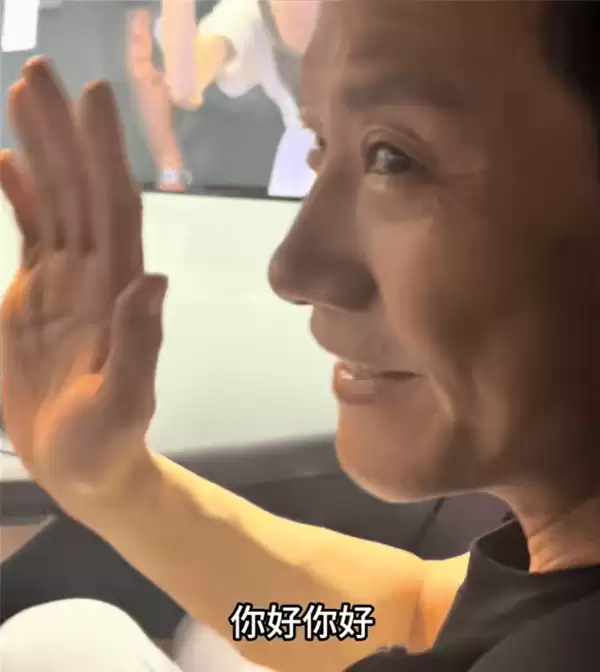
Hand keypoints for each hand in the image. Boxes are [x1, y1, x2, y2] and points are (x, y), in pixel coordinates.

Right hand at [0, 59, 166, 509]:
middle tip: (39, 70)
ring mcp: (66, 280)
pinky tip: (4, 160)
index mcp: (118, 290)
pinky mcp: (37, 293)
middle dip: (64, 131)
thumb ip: (138, 343)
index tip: (92, 99)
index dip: (103, 154)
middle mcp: (96, 273)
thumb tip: (152, 278)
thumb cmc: (107, 442)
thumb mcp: (124, 401)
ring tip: (21, 92)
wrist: (83, 462)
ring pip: (55, 200)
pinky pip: (29, 230)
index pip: (114, 207)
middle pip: (82, 189)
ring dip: (41, 148)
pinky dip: (19, 193)